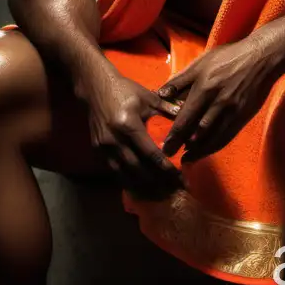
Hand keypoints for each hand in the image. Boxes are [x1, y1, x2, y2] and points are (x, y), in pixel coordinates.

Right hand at [76, 62, 181, 197]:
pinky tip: (140, 190)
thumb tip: (190, 119)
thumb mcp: (149, 97)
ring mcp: (104, 148)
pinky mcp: (98, 152)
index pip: (150, 154)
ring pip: (125, 175)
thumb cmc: (125, 90)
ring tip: (161, 196)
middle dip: (158, 183)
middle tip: (175, 192)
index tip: (180, 179)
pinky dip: (128, 183)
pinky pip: (115, 172)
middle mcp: (115, 141)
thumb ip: (169, 109)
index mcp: (129, 126)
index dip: (165, 169)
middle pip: (138, 170)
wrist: (95, 87)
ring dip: (143, 188)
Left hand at [158, 35, 283, 161]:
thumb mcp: (200, 63)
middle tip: (169, 155)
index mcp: (204, 88)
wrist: (261, 57)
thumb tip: (160, 95)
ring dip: (198, 150)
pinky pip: (227, 136)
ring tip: (187, 157)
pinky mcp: (243, 115)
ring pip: (212, 137)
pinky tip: (207, 150)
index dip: (174, 135)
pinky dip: (216, 146)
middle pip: (196, 132)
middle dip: (182, 145)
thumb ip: (180, 80)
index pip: (184, 118)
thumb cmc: (228, 57)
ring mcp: (232, 111)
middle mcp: (217, 103)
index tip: (164, 147)